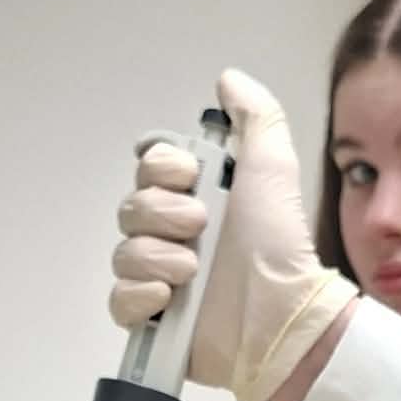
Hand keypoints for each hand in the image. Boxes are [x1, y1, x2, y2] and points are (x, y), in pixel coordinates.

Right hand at [110, 68, 357, 400]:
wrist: (281, 315)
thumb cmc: (279, 244)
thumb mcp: (273, 167)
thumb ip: (255, 116)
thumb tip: (228, 80)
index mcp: (195, 197)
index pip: (147, 167)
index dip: (161, 170)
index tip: (191, 179)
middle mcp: (172, 234)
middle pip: (131, 208)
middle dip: (163, 215)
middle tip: (201, 230)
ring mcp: (159, 277)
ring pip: (124, 253)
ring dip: (158, 258)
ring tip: (193, 273)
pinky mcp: (152, 321)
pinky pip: (119, 299)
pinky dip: (139, 296)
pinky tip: (167, 300)